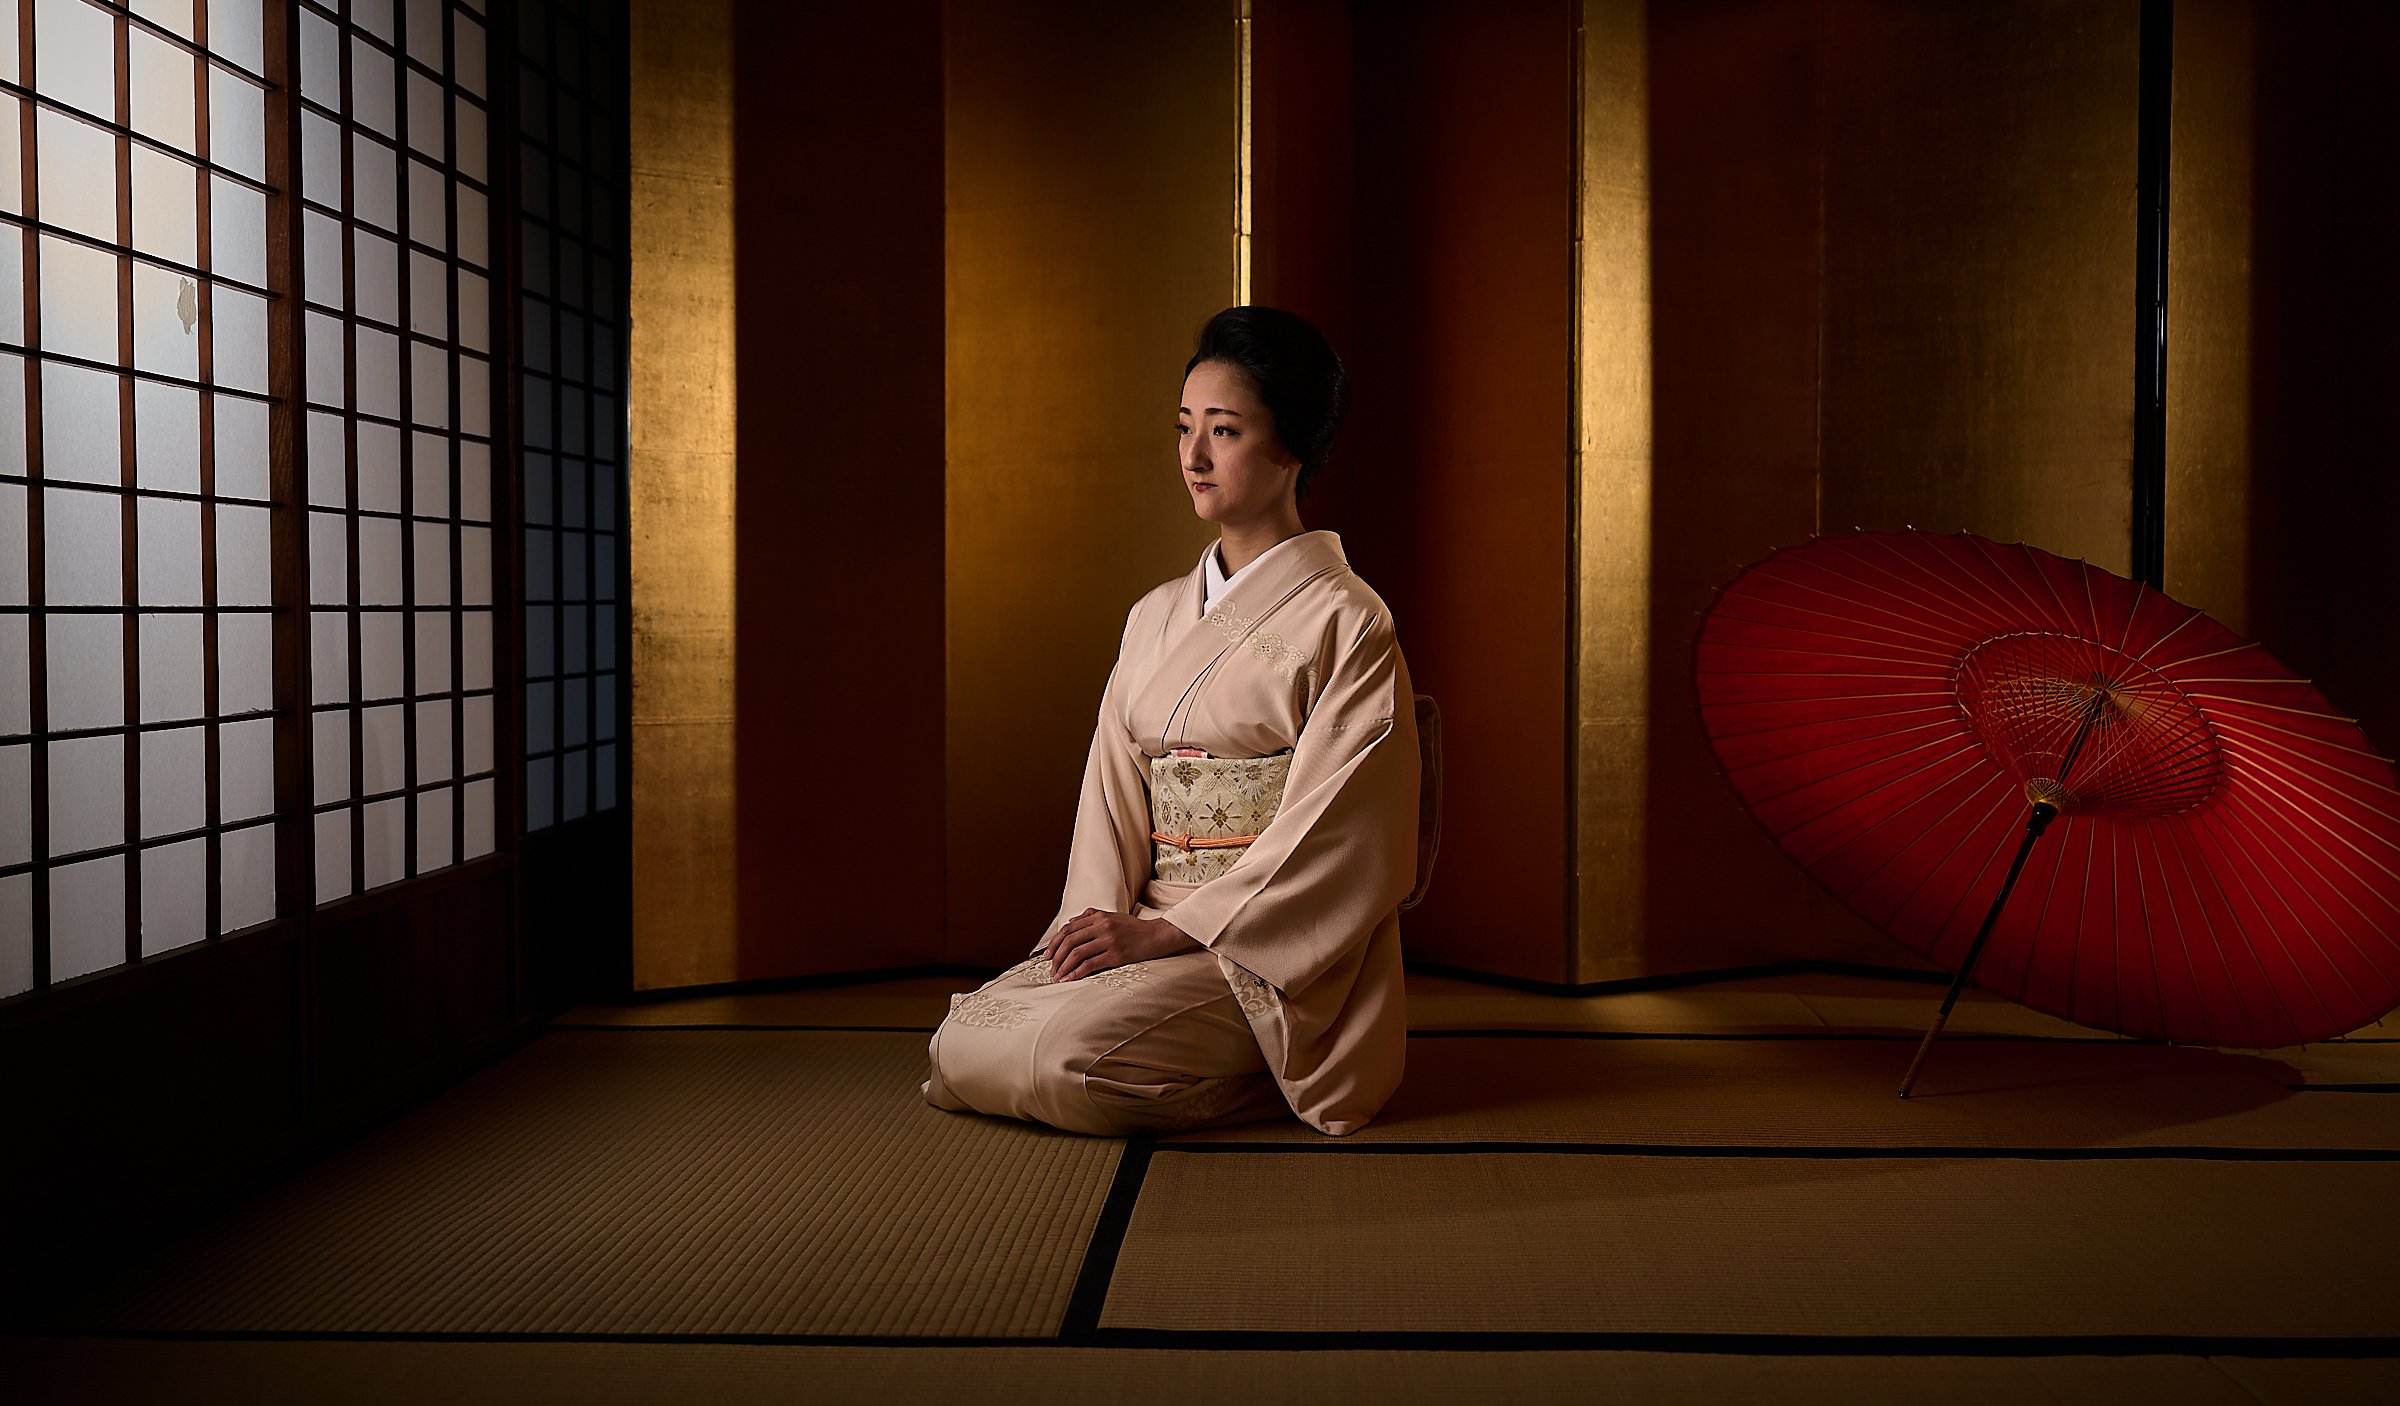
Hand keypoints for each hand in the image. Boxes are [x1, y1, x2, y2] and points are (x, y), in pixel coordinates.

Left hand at [1047, 907, 1203, 980]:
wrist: (1158, 936)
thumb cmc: (1135, 928)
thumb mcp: (1112, 916)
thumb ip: (1091, 917)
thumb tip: (1069, 923)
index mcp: (1099, 917)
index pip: (1068, 929)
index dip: (1054, 943)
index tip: (1046, 956)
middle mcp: (1102, 926)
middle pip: (1070, 941)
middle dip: (1056, 957)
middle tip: (1050, 970)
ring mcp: (1109, 940)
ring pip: (1077, 953)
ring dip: (1064, 967)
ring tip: (1058, 977)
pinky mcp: (1116, 955)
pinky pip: (1090, 964)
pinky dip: (1076, 973)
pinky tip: (1070, 979)